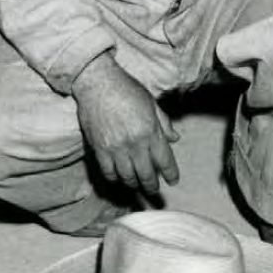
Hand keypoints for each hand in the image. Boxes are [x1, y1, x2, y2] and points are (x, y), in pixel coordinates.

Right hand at [71, 52, 179, 195]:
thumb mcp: (151, 102)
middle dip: (152, 185)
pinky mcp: (99, 149)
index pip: (164, 160)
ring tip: (137, 184)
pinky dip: (115, 178)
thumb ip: (164, 122)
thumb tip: (175, 138)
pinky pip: (108, 172)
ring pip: (128, 177)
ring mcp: (116, 148)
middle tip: (154, 189)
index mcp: (150, 130)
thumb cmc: (126, 88)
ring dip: (134, 183)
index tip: (173, 180)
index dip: (171, 174)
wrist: (98, 83)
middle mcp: (134, 143)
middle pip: (146, 174)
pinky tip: (119, 176)